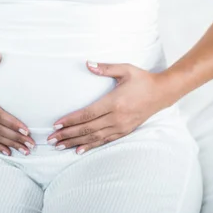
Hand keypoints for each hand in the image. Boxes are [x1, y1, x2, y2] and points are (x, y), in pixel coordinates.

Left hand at [47, 61, 168, 153]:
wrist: (162, 93)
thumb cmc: (142, 79)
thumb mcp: (125, 69)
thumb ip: (105, 67)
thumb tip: (87, 63)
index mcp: (114, 102)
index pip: (87, 114)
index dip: (71, 120)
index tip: (56, 123)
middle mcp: (117, 117)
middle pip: (87, 129)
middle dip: (68, 134)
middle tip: (51, 139)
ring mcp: (121, 126)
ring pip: (94, 137)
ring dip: (75, 142)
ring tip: (60, 146)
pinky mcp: (124, 131)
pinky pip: (104, 140)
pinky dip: (90, 146)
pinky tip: (79, 150)